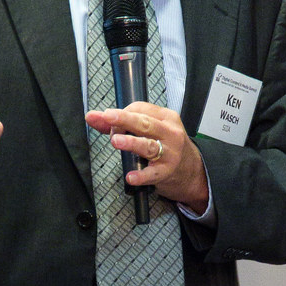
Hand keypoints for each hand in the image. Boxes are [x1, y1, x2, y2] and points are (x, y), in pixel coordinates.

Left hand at [85, 102, 207, 214]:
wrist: (192, 171)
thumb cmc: (167, 146)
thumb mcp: (150, 130)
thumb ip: (119, 124)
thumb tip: (93, 117)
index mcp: (166, 118)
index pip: (141, 109)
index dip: (122, 113)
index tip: (109, 119)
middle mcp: (170, 133)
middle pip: (145, 123)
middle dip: (125, 119)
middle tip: (108, 117)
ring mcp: (170, 153)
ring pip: (149, 146)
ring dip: (132, 143)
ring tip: (116, 141)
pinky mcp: (167, 172)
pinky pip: (152, 174)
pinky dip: (141, 176)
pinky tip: (131, 176)